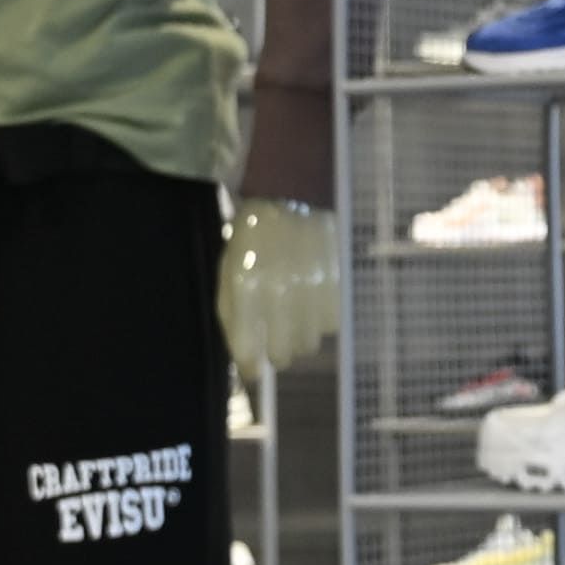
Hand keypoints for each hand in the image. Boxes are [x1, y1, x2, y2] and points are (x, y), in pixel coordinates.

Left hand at [221, 197, 341, 376]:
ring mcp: (310, 287)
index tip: (253, 370)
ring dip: (300, 338)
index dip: (250, 366)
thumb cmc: (252, 238)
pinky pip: (331, 324)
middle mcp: (278, 291)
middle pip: (282, 354)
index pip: (248, 348)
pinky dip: (321, 321)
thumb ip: (230, 313)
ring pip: (309, 344)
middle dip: (276, 354)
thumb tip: (244, 359)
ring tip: (295, 319)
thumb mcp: (229, 269)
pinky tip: (313, 304)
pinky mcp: (335, 281)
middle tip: (276, 346)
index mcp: (244, 286)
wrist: (290, 193)